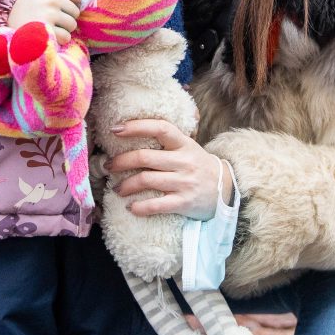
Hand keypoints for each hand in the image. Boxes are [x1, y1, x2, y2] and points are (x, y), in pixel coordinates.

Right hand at [8, 0, 83, 46]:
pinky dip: (59, 40)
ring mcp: (49, 14)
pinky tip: (47, 35)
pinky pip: (66, 37)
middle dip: (67, 18)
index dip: (71, 5)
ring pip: (72, 25)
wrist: (2, 20)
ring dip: (63, 29)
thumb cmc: (25, 6)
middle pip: (76, 12)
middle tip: (51, 20)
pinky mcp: (46, 30)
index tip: (59, 9)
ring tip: (49, 28)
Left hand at [106, 119, 222, 218]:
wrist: (226, 190)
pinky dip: (140, 207)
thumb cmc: (199, 167)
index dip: (136, 126)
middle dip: (121, 161)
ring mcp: (184, 182)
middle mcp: (184, 161)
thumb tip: (132, 133)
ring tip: (116, 188)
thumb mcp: (189, 148)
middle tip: (107, 166)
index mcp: (184, 144)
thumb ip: (167, 142)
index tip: (115, 130)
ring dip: (125, 185)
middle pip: (145, 157)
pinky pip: (157, 205)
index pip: (160, 128)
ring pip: (147, 180)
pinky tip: (130, 207)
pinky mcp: (184, 203)